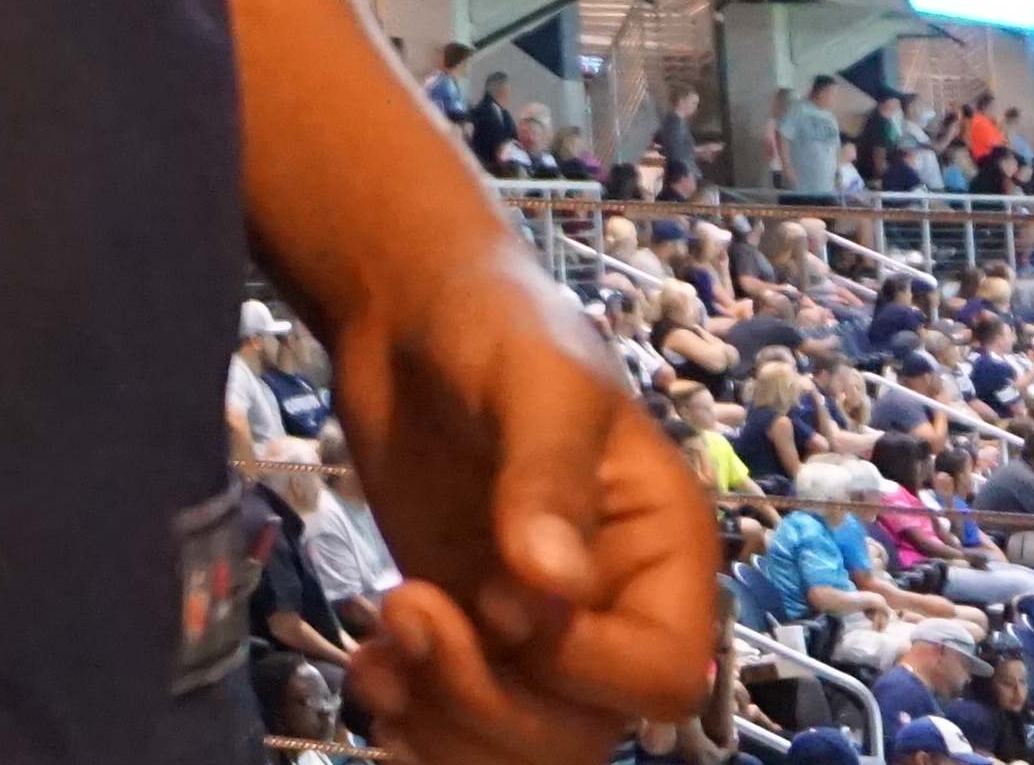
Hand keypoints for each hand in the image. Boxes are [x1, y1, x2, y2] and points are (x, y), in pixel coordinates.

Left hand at [330, 250, 722, 764]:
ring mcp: (532, 631)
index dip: (579, 665)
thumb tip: (552, 588)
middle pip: (582, 732)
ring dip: (443, 728)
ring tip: (379, 657)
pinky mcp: (464, 632)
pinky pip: (456, 727)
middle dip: (488, 705)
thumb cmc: (496, 325)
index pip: (662, 675)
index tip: (499, 598)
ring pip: (519, 745)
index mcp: (664, 554)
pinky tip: (368, 672)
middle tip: (405, 612)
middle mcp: (611, 610)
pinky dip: (411, 727)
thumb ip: (546, 478)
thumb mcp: (535, 381)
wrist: (406, 313)